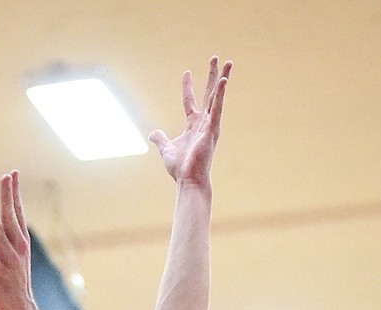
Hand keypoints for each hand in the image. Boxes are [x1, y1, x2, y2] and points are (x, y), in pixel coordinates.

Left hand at [0, 171, 33, 309]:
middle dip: (8, 196)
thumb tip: (0, 226)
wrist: (21, 307)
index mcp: (22, 241)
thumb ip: (9, 240)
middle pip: (12, 216)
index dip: (15, 193)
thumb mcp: (16, 257)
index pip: (19, 212)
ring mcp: (9, 258)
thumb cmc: (16, 281)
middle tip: (5, 176)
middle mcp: (17, 247)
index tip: (13, 174)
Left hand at [150, 57, 231, 185]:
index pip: (190, 100)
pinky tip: (224, 81)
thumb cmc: (180, 169)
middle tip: (216, 58)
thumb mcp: (166, 149)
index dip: (188, 86)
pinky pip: (217, 108)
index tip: (187, 72)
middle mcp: (203, 122)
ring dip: (222, 79)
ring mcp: (210, 125)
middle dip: (212, 75)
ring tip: (228, 62)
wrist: (189, 181)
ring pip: (217, 97)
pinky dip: (220, 95)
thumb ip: (160, 139)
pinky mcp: (212, 130)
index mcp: (193, 125)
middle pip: (209, 93)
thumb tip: (153, 133)